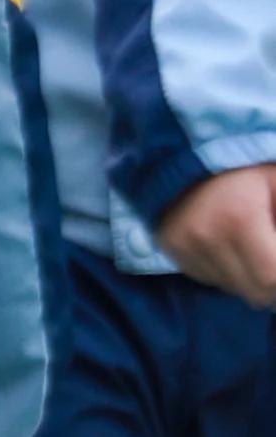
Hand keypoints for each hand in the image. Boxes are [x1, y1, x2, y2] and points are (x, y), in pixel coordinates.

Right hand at [157, 166, 275, 306]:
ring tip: (254, 244)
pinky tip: (231, 244)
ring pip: (233, 288)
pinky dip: (227, 271)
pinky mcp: (171, 248)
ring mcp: (184, 245)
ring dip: (250, 278)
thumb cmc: (248, 164)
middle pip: (254, 292)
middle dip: (274, 281)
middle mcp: (206, 237)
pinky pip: (209, 279)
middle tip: (272, 253)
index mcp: (239, 218)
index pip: (271, 277)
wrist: (192, 145)